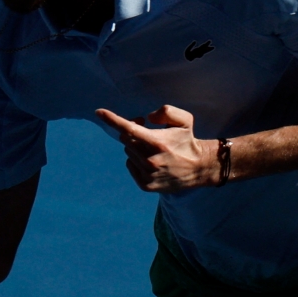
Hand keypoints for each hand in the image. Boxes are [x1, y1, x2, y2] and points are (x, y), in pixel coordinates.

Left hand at [96, 105, 221, 192]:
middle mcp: (151, 160)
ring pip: (128, 152)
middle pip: (126, 139)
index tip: (98, 112)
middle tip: (145, 130)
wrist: (199, 168)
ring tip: (153, 148)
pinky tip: (151, 160)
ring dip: (135, 147)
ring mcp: (147, 174)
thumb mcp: (184, 119)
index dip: (112, 119)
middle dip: (132, 132)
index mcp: (158, 142)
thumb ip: (166, 111)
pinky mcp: (145, 184)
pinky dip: (136, 160)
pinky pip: (130, 165)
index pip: (129, 128)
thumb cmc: (188, 141)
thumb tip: (147, 118)